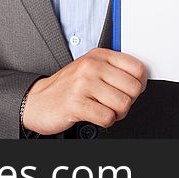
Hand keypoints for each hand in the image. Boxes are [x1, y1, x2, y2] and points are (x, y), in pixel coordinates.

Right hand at [21, 48, 147, 135]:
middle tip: (114, 104)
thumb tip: (141, 80)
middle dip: (128, 101)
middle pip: (134, 88)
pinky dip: (105, 122)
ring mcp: (83, 83)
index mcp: (99, 55)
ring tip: (103, 110)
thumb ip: (113, 70)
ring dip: (116, 114)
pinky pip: (107, 117)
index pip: (137, 68)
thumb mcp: (90, 69)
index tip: (129, 90)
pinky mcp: (76, 103)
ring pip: (123, 104)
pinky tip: (94, 116)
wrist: (37, 101)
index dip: (139, 84)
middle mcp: (91, 66)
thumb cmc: (68, 88)